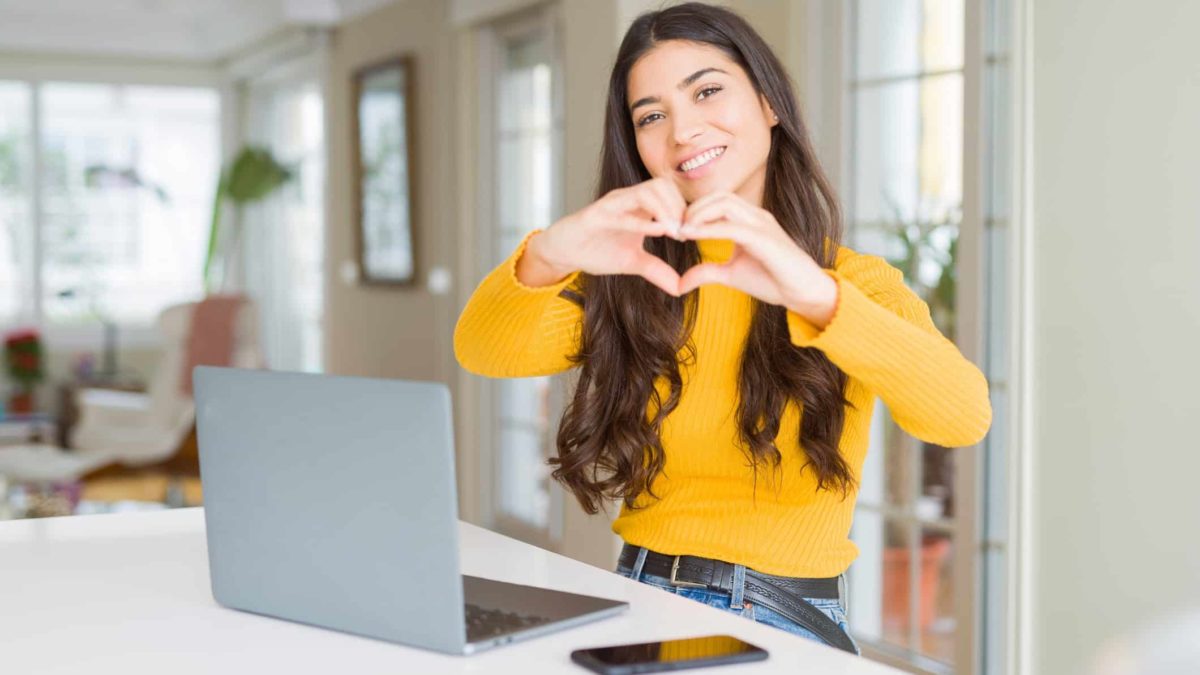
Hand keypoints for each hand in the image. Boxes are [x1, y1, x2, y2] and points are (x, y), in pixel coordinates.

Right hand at [522, 177, 687, 294]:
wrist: (563, 251)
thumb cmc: (596, 250)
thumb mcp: (632, 262)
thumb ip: (656, 271)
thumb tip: (681, 288)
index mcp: (639, 206)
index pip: (670, 193)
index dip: (685, 209)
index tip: (693, 233)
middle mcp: (627, 199)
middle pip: (662, 185)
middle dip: (679, 206)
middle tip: (686, 232)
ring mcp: (612, 204)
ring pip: (646, 191)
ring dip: (665, 210)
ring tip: (674, 233)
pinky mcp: (596, 215)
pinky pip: (622, 212)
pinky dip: (642, 221)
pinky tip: (658, 232)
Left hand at [676, 191, 838, 324]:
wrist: (803, 292)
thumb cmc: (773, 281)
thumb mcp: (731, 275)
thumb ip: (706, 273)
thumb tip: (679, 283)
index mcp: (749, 220)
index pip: (717, 201)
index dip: (694, 211)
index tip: (675, 229)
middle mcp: (756, 216)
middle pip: (718, 196)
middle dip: (693, 208)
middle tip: (674, 227)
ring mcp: (762, 224)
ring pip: (724, 203)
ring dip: (698, 214)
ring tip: (681, 231)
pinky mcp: (765, 238)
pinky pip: (731, 226)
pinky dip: (708, 229)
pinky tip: (691, 236)